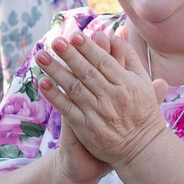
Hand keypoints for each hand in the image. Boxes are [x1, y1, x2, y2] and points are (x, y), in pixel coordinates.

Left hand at [35, 24, 165, 170]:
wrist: (142, 149)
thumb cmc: (142, 111)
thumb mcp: (142, 83)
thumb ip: (130, 58)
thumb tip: (116, 34)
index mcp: (126, 84)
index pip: (104, 62)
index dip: (89, 48)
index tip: (74, 35)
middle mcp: (112, 97)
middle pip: (87, 72)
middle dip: (70, 56)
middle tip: (55, 41)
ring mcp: (98, 113)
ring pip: (74, 88)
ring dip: (56, 71)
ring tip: (41, 56)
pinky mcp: (86, 128)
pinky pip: (67, 109)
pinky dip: (55, 96)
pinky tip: (42, 83)